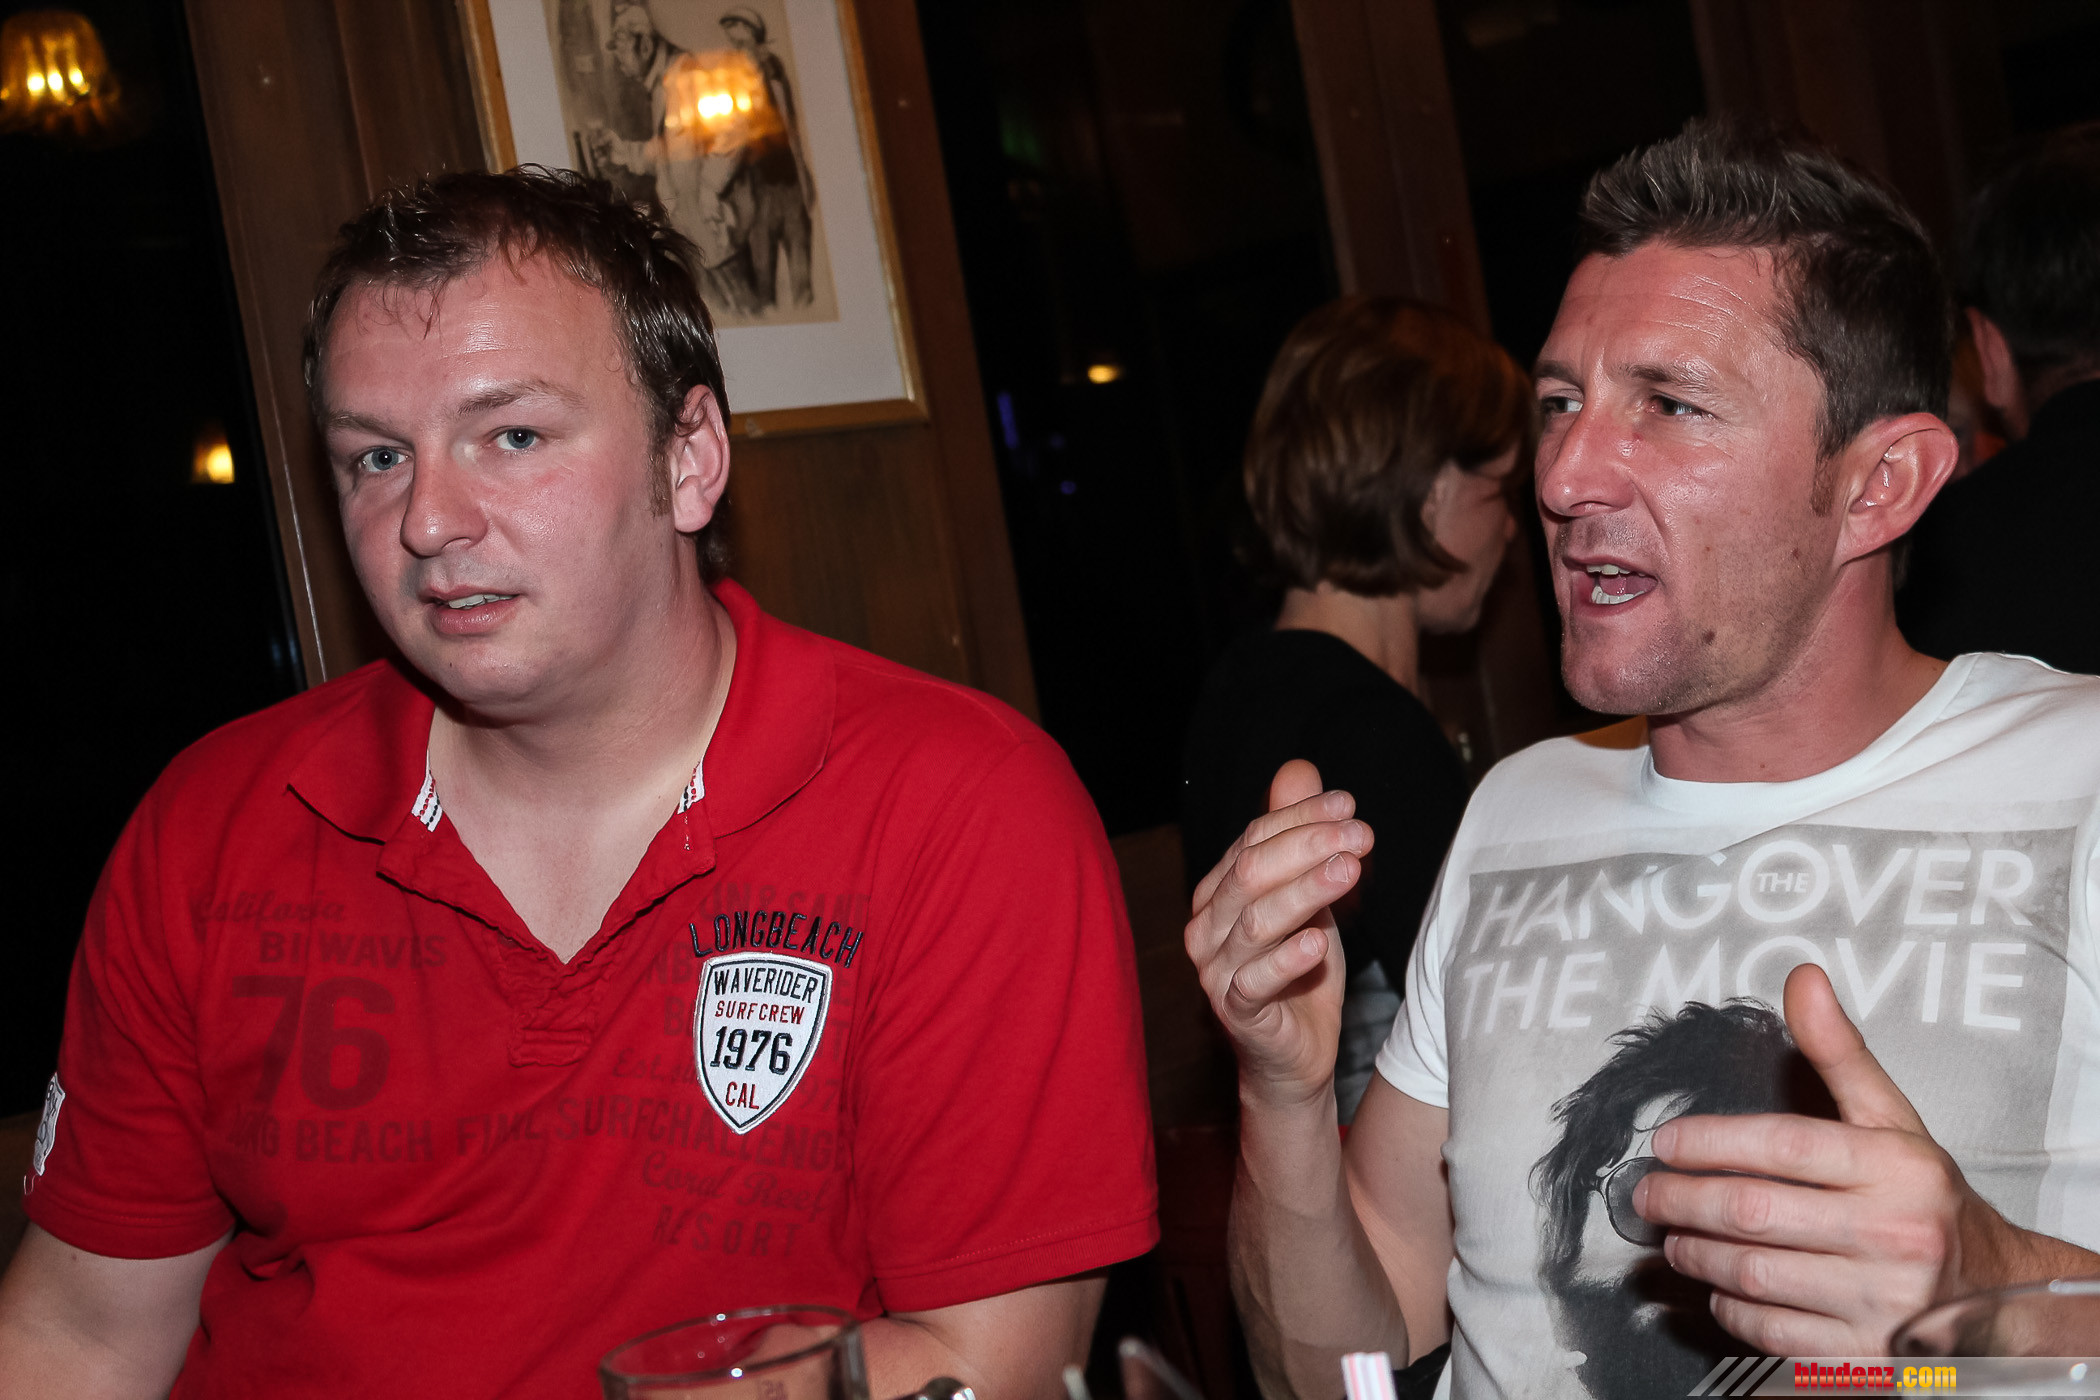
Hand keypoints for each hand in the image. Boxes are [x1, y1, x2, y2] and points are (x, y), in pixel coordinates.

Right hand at [1184, 760, 1370, 1106]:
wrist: (1295, 1055)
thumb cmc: (1299, 971)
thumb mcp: (1307, 895)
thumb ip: (1298, 836)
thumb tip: (1299, 769)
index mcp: (1218, 891)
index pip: (1252, 839)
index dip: (1299, 818)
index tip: (1349, 805)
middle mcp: (1207, 926)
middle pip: (1250, 873)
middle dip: (1306, 845)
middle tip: (1358, 834)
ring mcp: (1216, 972)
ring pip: (1256, 922)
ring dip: (1304, 891)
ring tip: (1348, 869)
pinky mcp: (1236, 1014)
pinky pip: (1255, 983)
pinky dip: (1287, 961)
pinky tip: (1320, 942)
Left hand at [1634, 963, 2044, 1353]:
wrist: (1993, 1291)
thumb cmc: (1923, 1194)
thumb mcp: (1891, 1118)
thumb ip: (1839, 1052)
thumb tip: (1802, 979)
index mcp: (1897, 1168)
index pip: (1780, 1145)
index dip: (1709, 1141)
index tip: (1665, 1142)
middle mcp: (1892, 1234)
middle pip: (1754, 1212)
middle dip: (1683, 1199)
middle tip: (1647, 1192)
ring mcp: (1880, 1301)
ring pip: (1753, 1273)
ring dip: (1696, 1252)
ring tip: (1674, 1235)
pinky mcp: (1863, 1355)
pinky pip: (1771, 1330)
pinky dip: (1731, 1305)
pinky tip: (1718, 1284)